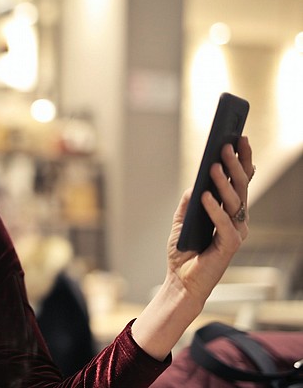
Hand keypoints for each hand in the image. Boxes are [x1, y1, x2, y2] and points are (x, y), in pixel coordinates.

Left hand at [132, 136, 253, 359]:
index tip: (239, 139)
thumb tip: (194, 184)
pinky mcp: (229, 247)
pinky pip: (224, 224)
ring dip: (224, 183)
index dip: (242, 161)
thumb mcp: (182, 222)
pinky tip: (204, 196)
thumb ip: (188, 203)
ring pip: (235, 202)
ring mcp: (235, 233)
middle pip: (241, 188)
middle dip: (236, 164)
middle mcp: (237, 221)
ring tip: (214, 166)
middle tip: (227, 145)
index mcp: (229, 213)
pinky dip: (214, 210)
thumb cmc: (183, 253)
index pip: (239, 183)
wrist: (180, 282)